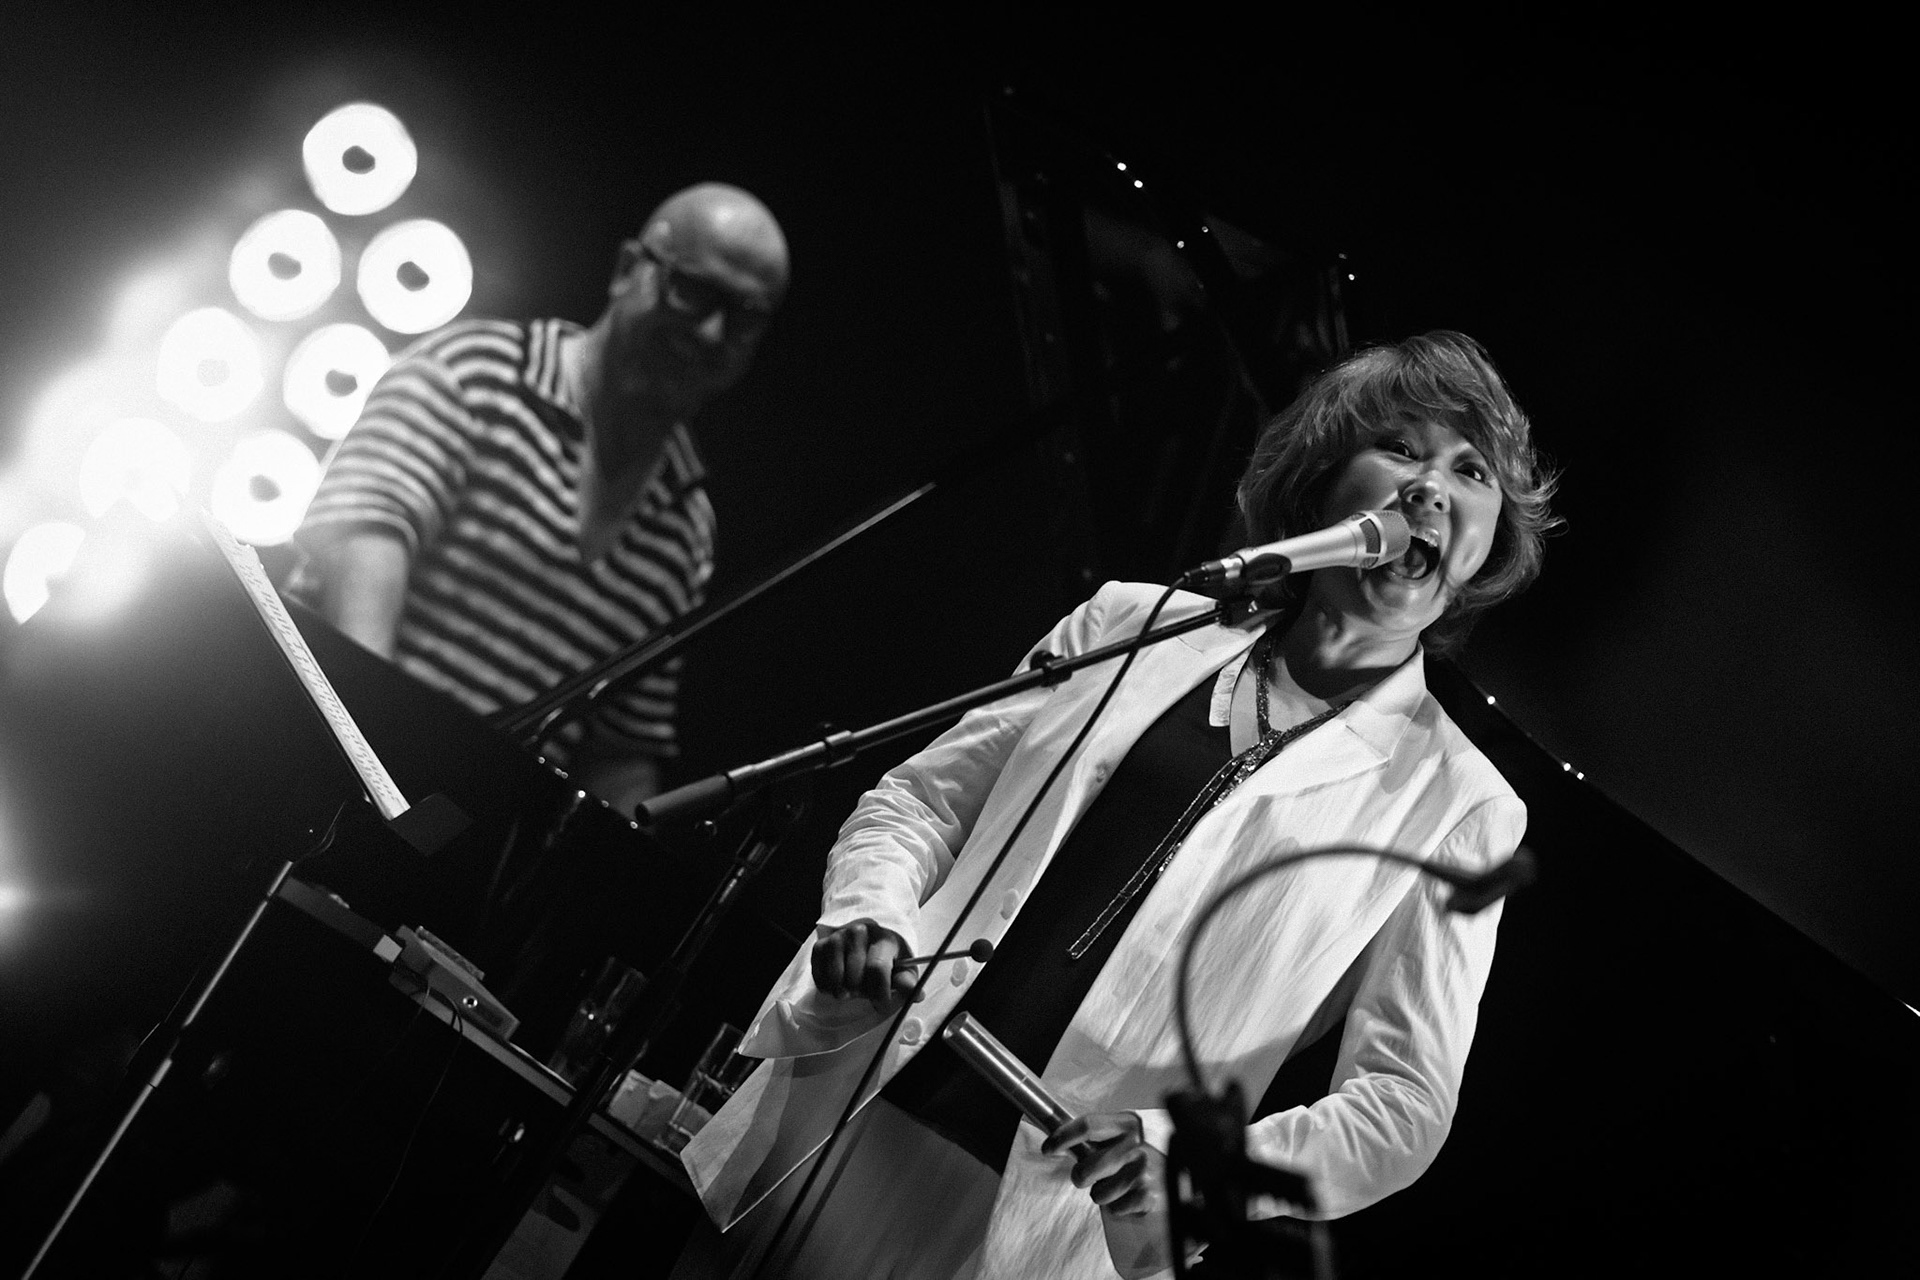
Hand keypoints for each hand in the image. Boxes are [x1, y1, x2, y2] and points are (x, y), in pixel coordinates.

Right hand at [809, 919, 917, 1009]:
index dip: (879, 993)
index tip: (881, 1005)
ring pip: (835, 977)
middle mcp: (859, 933)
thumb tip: (918, 995)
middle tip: (864, 994)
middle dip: (860, 993)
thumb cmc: (887, 956)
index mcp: (883, 938)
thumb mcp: (902, 966)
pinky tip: (835, 986)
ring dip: (842, 992)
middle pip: (854, 976)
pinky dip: (826, 986)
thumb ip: (907, 981)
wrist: (868, 935)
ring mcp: (838, 937)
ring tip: (850, 991)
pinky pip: (818, 973)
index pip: (877, 969)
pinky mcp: (821, 944)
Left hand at [1042, 1111, 1165, 1217]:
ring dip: (1102, 1193)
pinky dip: (1117, 1207)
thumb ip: (1099, 1135)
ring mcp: (1143, 1169)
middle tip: (1087, 1177)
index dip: (1062, 1137)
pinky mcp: (1149, 1194)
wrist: (1184, 1175)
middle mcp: (1136, 1144)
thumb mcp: (1125, 1135)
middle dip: (1080, 1177)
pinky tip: (1130, 1196)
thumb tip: (1060, 1139)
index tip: (1049, 1148)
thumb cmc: (1144, 1155)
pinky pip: (1114, 1208)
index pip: (1087, 1126)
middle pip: (1086, 1167)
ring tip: (1117, 1186)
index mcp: (1127, 1123)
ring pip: (1098, 1193)